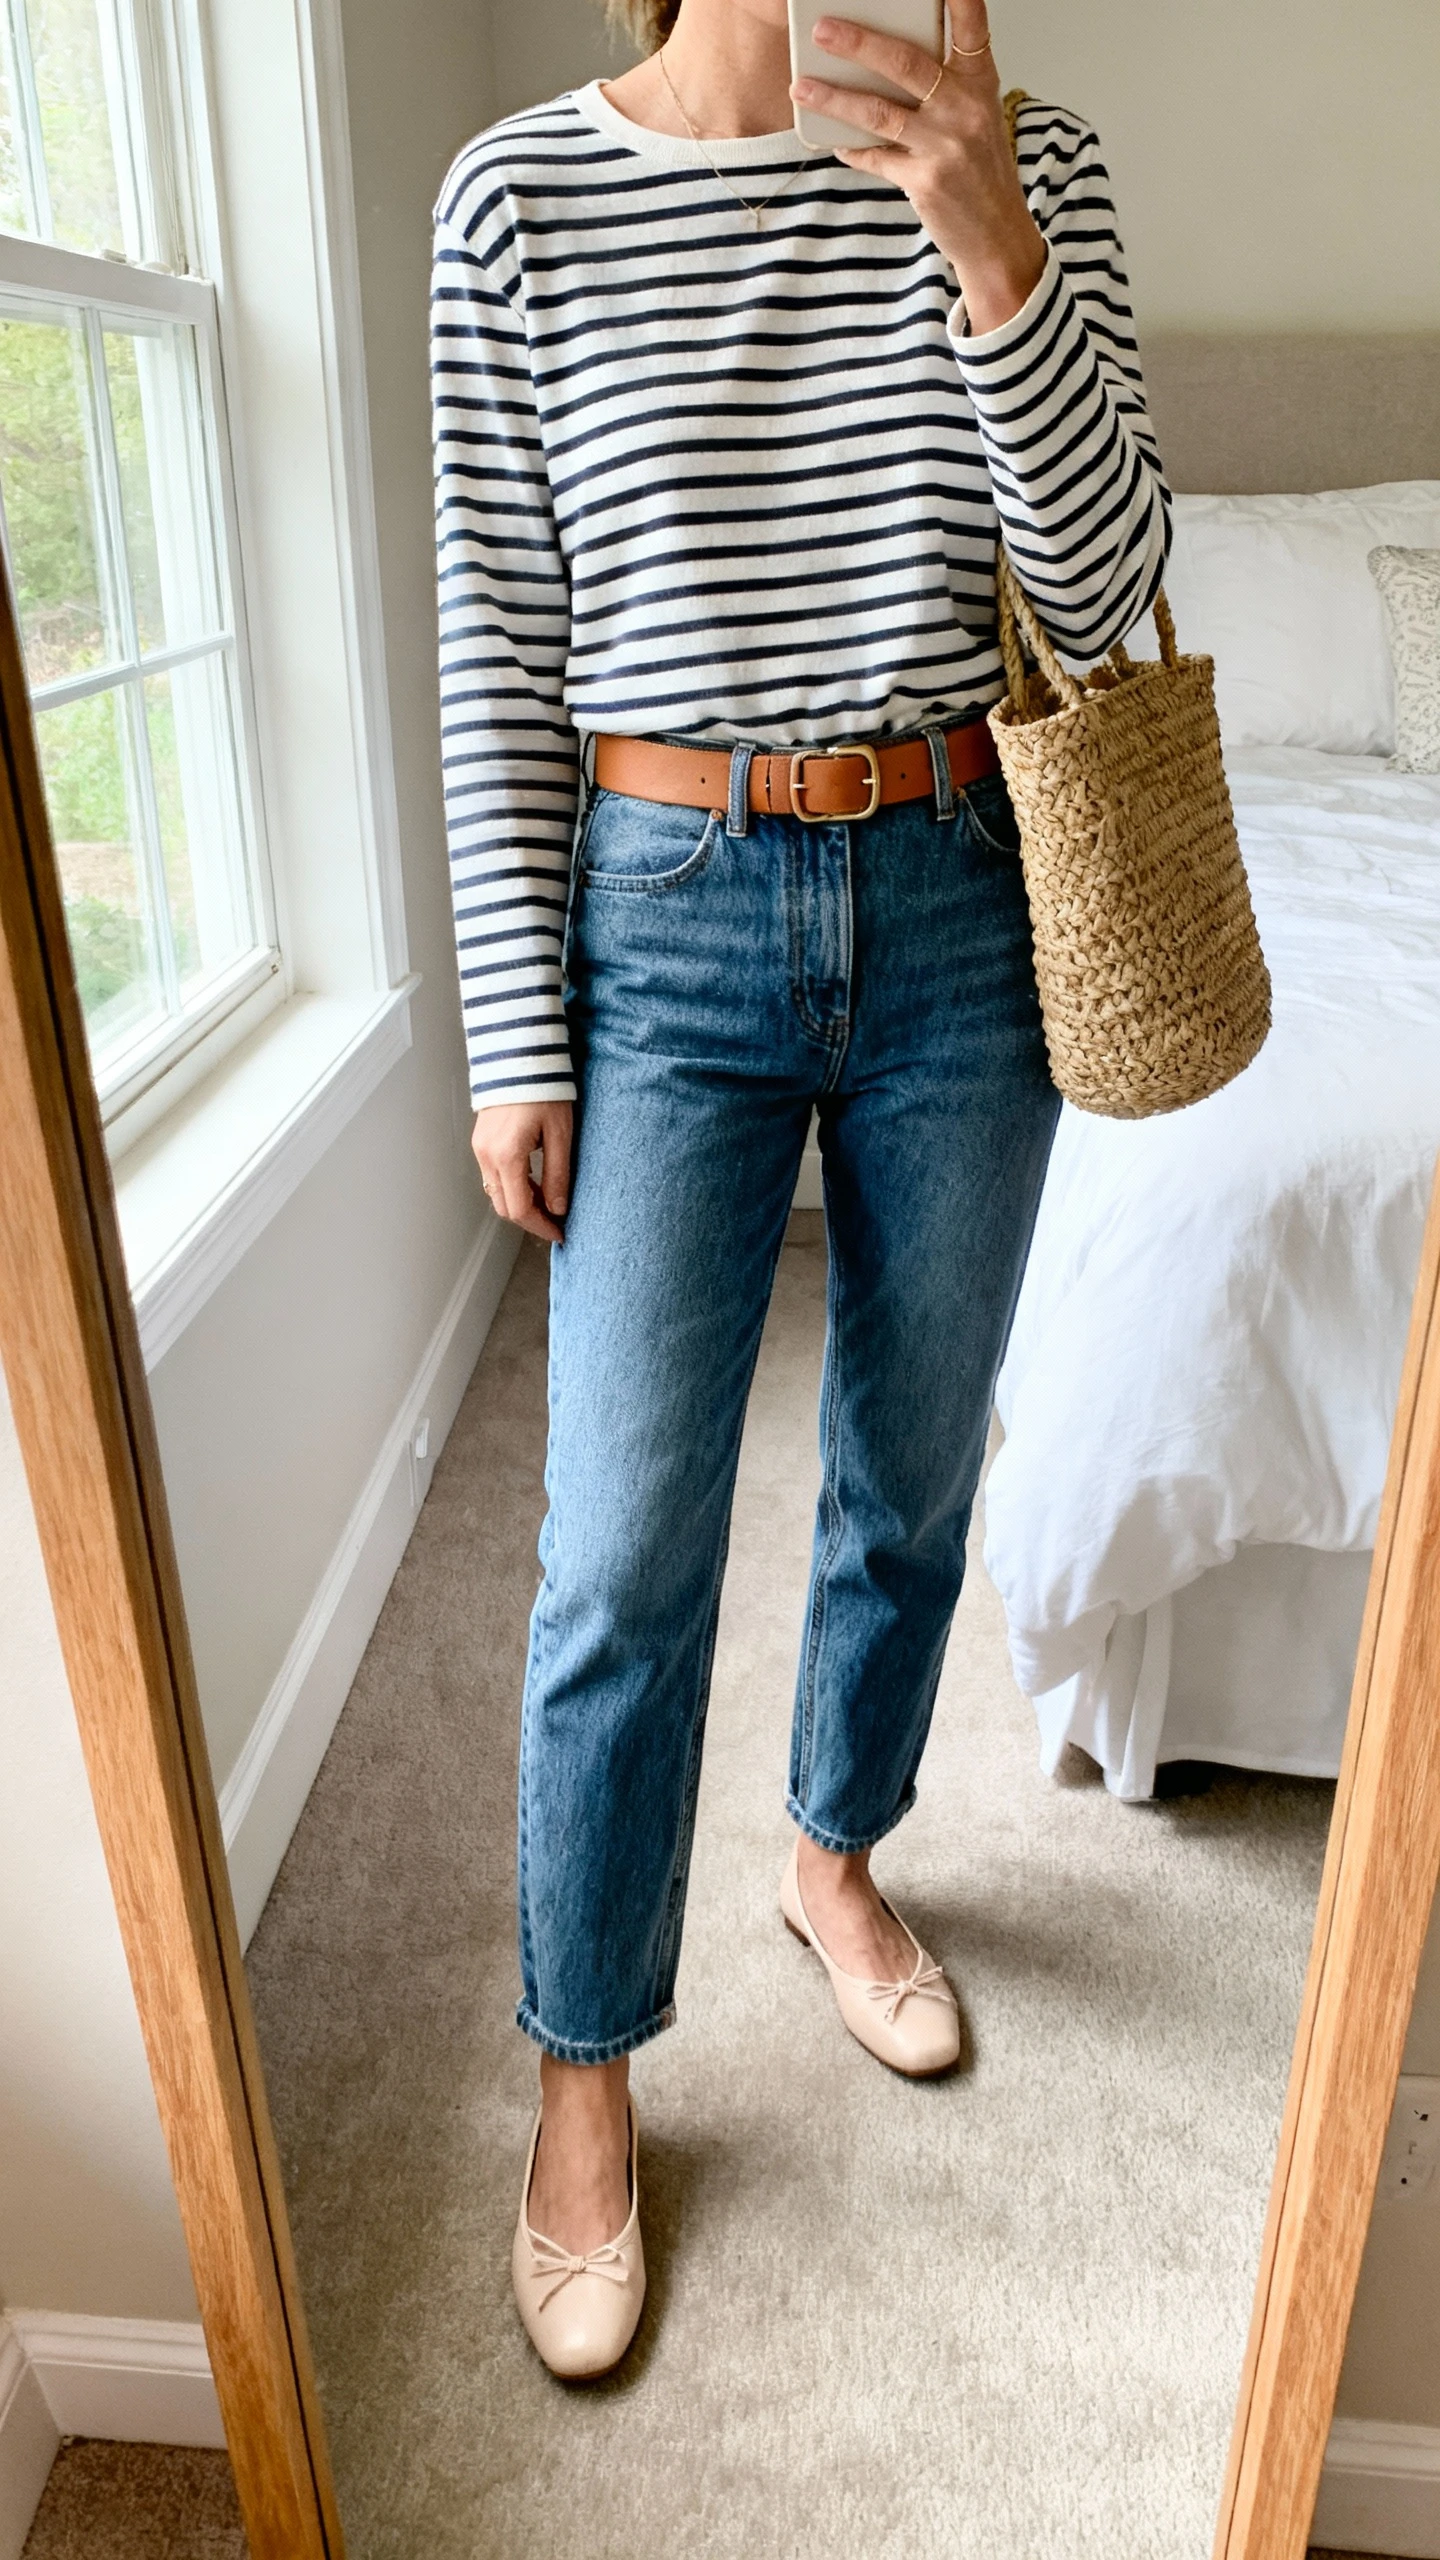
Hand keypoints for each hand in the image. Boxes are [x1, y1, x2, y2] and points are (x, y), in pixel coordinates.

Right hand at [472, 1100, 572, 1244]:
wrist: (520, 1056)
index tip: (560, 1232)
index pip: (520, 1209)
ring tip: (548, 1198)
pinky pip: (493, 1176)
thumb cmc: (544, 1088)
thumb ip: (558, 1174)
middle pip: (504, 1206)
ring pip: (496, 1193)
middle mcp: (487, 1155)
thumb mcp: (561, 1134)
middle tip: (556, 1220)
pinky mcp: (481, 1141)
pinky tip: (533, 1180)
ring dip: (521, 1202)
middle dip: (530, 1219)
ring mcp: (480, 1148)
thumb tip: (558, 1207)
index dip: (540, 1227)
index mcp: (507, 1155)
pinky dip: (512, 1186)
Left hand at [791, 4, 1045, 334]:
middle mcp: (965, 108)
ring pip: (878, 111)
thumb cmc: (981, 171)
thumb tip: (881, 61)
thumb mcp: (975, 116)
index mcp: (980, 82)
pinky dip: (851, 148)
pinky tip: (832, 140)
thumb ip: (942, 86)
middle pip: (905, 62)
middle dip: (858, 43)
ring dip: (834, 98)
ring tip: (801, 87)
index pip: (971, 24)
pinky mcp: (925, 180)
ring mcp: (945, 145)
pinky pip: (875, 157)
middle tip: (822, 29)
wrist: (997, 235)